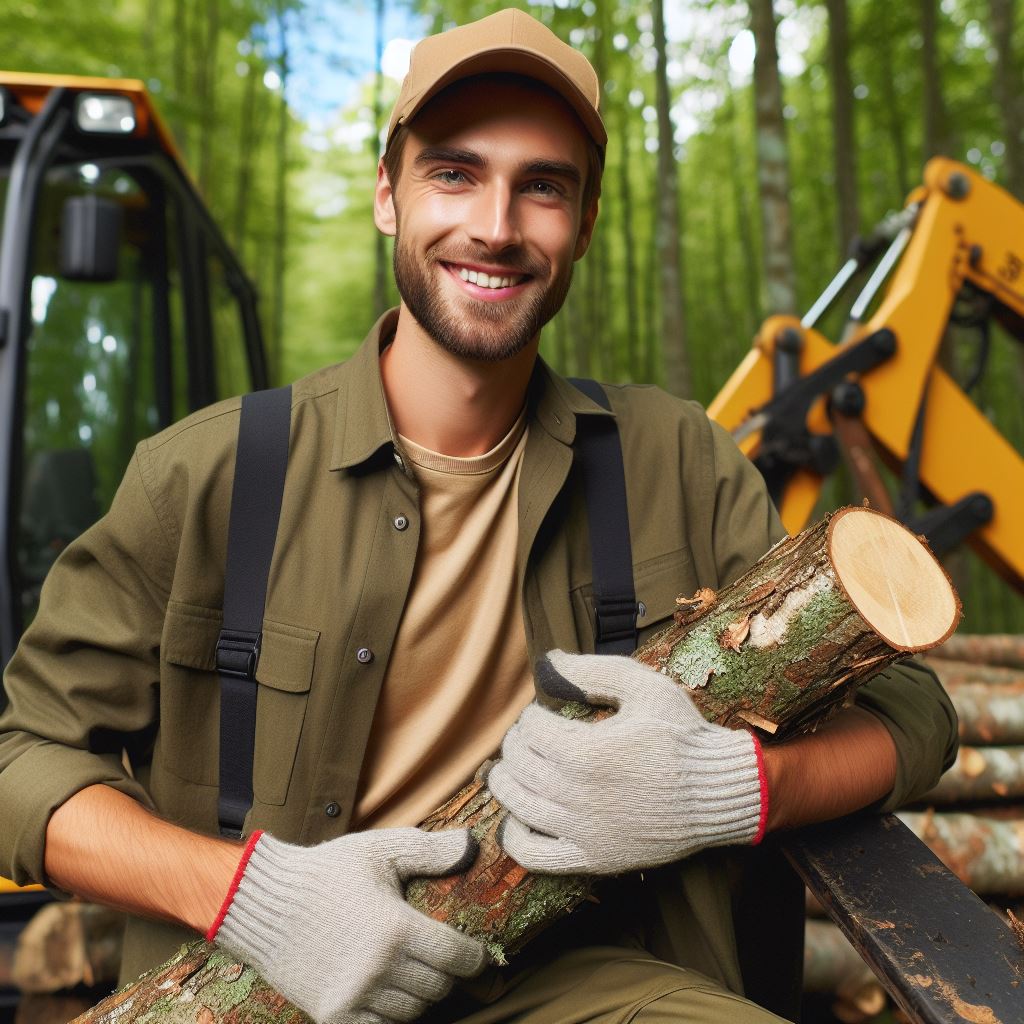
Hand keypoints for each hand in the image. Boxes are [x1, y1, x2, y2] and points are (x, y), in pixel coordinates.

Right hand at [208, 827, 485, 1023]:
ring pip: (412, 1013)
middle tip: (442, 959)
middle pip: (437, 988)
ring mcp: (355, 996)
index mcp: (395, 929)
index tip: (477, 953)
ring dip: (419, 996)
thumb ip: (429, 850)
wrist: (264, 903)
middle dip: (446, 973)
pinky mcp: (333, 1015)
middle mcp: (378, 969)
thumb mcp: (380, 850)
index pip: (456, 958)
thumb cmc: (326, 872)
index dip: (474, 957)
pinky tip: (387, 994)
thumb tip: (470, 845)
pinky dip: (389, 1016)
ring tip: (413, 973)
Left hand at [488, 650, 767, 875]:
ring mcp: (582, 831)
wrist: (717, 791)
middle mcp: (577, 794)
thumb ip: (592, 670)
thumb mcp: (643, 687)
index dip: (533, 714)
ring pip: (516, 803)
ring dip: (508, 779)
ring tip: (521, 765)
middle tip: (536, 735)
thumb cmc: (681, 735)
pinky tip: (521, 815)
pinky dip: (515, 834)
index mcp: (587, 751)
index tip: (547, 712)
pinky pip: (532, 854)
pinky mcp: (591, 858)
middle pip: (518, 762)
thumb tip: (548, 662)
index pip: (530, 728)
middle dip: (520, 741)